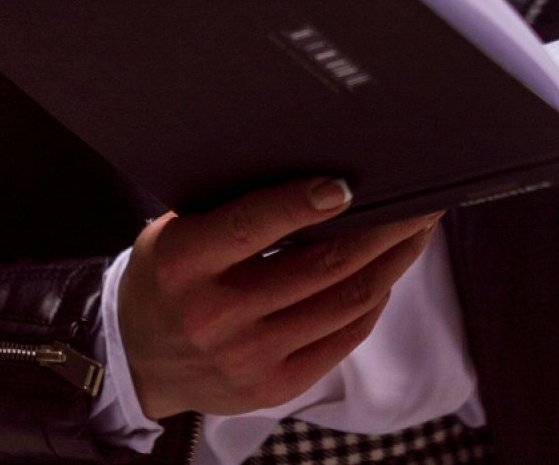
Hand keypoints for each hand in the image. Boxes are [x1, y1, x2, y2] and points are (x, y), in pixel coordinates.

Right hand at [118, 178, 439, 418]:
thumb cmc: (167, 278)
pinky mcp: (274, 386)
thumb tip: (317, 172)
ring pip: (345, 302)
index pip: (253, 226)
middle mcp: (216, 314)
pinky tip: (387, 274)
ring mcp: (248, 357)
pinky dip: (373, 301)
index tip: (347, 184)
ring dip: (392, 263)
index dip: (304, 203)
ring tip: (417, 233)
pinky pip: (344, 337)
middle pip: (322, 266)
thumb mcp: (176, 231)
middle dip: (384, 229)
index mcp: (183, 262)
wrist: (138, 359)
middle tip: (421, 200)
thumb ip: (233, 208)